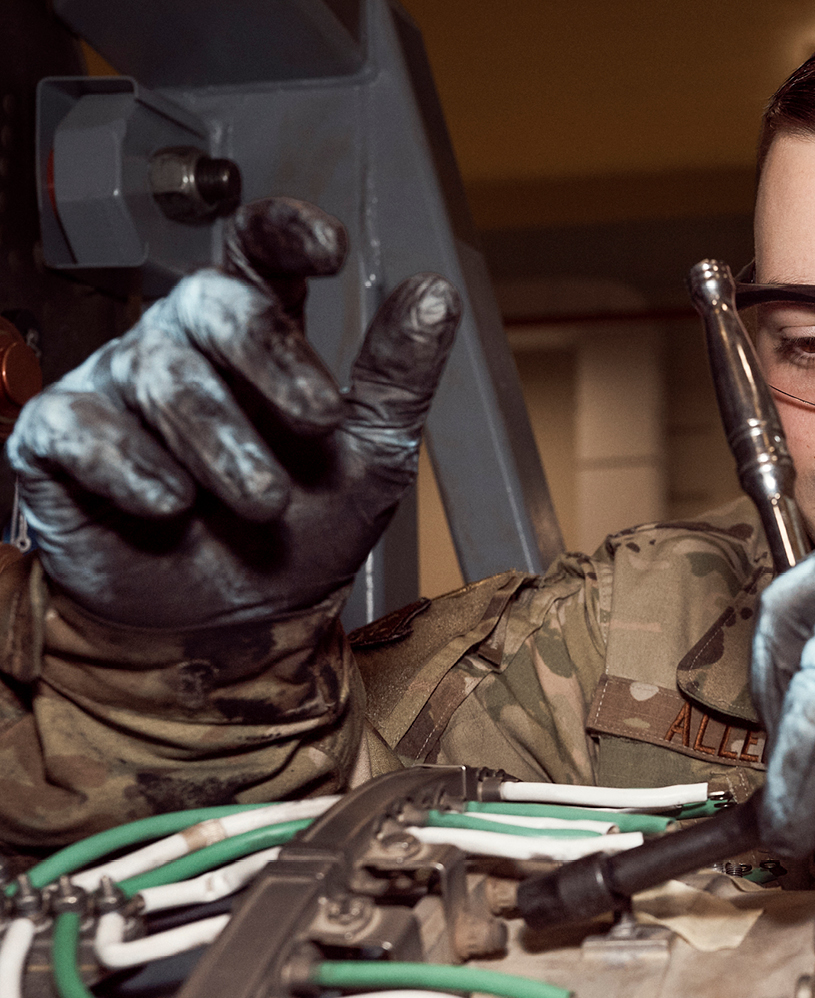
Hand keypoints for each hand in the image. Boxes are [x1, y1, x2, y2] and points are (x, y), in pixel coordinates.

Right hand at [6, 198, 460, 626]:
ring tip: (265, 504)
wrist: (237, 629)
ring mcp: (115, 387)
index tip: (331, 249)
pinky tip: (169, 503)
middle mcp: (181, 345)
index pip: (256, 250)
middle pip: (208, 302)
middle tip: (320, 423)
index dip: (284, 231)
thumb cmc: (303, 531)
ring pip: (158, 375)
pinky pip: (77, 426)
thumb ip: (399, 375)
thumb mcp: (371, 456)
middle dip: (269, 359)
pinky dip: (128, 465)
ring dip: (221, 443)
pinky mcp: (58, 441)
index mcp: (256, 336)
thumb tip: (436, 294)